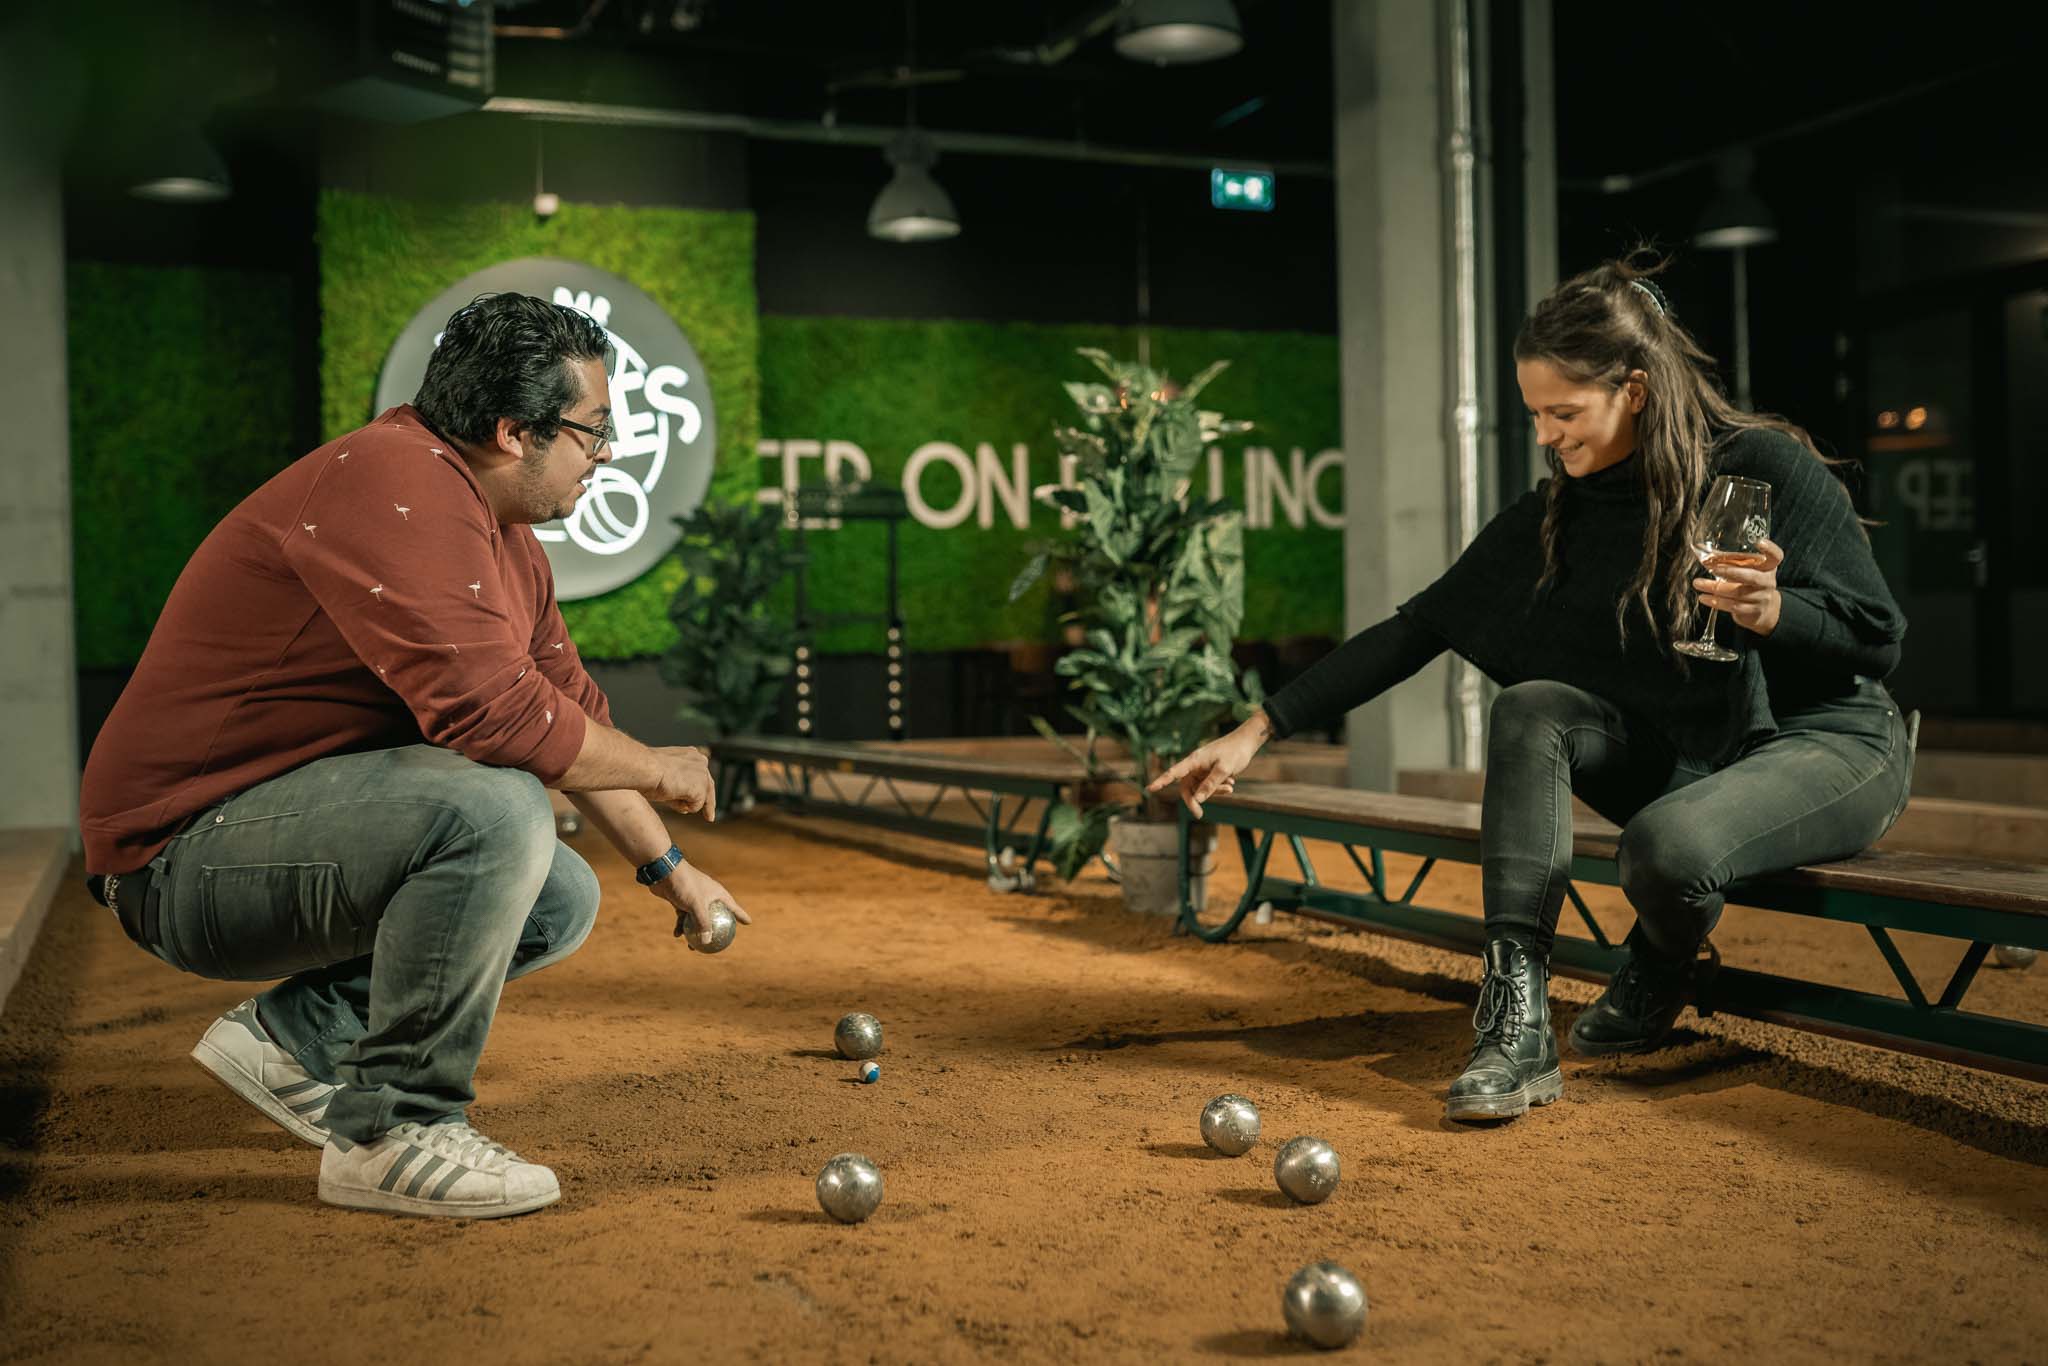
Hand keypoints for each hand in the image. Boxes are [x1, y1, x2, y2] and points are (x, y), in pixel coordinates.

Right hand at [651, 746, 716, 820]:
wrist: (645, 767)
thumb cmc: (647, 771)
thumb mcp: (665, 778)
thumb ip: (679, 790)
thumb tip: (687, 808)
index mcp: (691, 755)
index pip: (700, 775)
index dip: (701, 789)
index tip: (703, 799)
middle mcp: (701, 762)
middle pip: (708, 787)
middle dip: (709, 804)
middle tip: (710, 818)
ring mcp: (703, 775)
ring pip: (699, 799)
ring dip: (684, 803)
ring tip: (666, 794)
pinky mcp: (701, 789)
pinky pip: (694, 807)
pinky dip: (681, 807)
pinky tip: (670, 796)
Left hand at [652, 861, 752, 949]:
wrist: (664, 871)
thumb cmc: (685, 885)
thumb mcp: (696, 905)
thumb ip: (703, 923)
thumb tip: (706, 943)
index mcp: (716, 892)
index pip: (733, 906)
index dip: (741, 915)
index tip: (749, 922)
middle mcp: (707, 895)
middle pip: (715, 915)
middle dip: (715, 929)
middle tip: (719, 940)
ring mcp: (693, 898)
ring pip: (697, 919)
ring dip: (694, 932)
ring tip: (691, 946)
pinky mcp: (681, 901)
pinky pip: (683, 917)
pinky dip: (681, 926)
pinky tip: (676, 935)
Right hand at [1146, 719, 1264, 818]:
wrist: (1246, 743)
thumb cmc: (1234, 751)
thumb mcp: (1224, 769)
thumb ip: (1210, 785)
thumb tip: (1198, 800)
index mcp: (1194, 760)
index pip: (1174, 773)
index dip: (1162, 781)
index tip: (1150, 789)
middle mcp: (1195, 765)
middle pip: (1187, 787)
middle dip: (1194, 800)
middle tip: (1199, 815)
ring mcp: (1202, 770)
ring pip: (1200, 789)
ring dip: (1214, 792)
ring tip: (1230, 787)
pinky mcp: (1209, 773)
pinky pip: (1209, 786)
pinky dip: (1218, 788)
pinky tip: (1231, 782)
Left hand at [1694, 536, 1783, 635]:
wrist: (1764, 610)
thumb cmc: (1751, 584)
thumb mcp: (1747, 570)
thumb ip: (1731, 561)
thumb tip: (1705, 553)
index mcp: (1769, 567)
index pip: (1776, 556)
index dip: (1770, 549)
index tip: (1759, 541)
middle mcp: (1768, 582)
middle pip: (1752, 577)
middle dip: (1731, 572)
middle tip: (1713, 569)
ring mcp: (1761, 597)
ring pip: (1737, 593)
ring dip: (1715, 588)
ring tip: (1698, 583)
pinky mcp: (1752, 611)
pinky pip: (1733, 606)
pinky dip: (1716, 602)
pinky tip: (1704, 598)